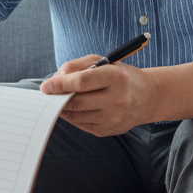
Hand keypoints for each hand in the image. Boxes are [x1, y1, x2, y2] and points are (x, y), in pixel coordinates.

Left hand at [40, 56, 155, 136]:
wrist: (147, 97)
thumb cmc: (121, 76)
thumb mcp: (103, 62)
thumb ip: (77, 66)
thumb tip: (56, 78)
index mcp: (116, 77)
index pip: (81, 82)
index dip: (60, 84)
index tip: (45, 86)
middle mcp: (116, 100)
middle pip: (76, 102)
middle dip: (58, 98)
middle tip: (48, 93)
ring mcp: (112, 118)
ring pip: (76, 115)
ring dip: (63, 107)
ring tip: (60, 98)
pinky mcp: (107, 131)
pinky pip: (80, 124)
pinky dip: (72, 115)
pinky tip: (74, 107)